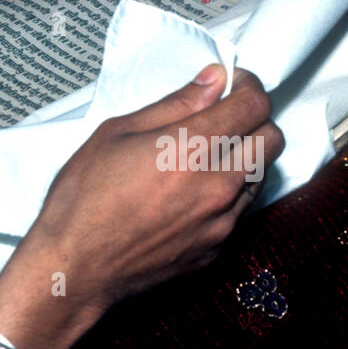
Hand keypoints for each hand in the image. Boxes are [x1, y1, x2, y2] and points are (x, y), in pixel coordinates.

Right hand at [0, 64, 282, 348]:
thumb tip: (214, 79)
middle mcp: (218, 185)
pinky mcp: (218, 249)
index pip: (256, 105)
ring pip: (260, 176)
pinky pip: (241, 211)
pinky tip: (191, 195)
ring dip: (244, 158)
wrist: (74, 269)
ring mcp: (222, 222)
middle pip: (273, 139)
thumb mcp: (117, 132)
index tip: (231, 85)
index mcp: (192, 149)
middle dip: (255, 120)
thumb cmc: (84, 198)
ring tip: (203, 159)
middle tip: (223, 118)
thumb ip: (175, 104)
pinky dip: (228, 195)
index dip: (248, 86)